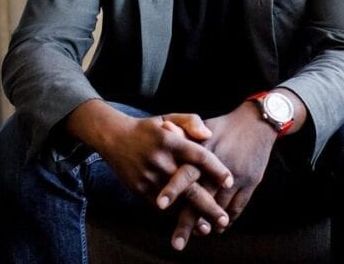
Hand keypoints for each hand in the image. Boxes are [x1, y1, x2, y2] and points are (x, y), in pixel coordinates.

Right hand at [64, 101, 232, 230]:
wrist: (114, 138)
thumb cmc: (149, 129)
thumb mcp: (169, 117)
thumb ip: (191, 122)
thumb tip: (208, 135)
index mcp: (171, 141)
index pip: (198, 156)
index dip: (216, 169)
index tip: (229, 181)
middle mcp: (160, 160)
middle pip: (189, 186)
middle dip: (207, 206)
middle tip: (223, 220)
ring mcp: (149, 177)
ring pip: (175, 201)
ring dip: (192, 216)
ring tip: (208, 227)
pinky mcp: (139, 189)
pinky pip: (161, 206)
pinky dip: (175, 214)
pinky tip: (187, 222)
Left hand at [164, 102, 278, 250]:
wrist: (257, 122)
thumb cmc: (224, 126)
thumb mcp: (203, 125)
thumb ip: (184, 130)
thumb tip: (165, 128)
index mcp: (205, 150)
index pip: (186, 172)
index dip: (173, 189)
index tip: (160, 205)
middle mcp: (220, 165)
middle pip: (202, 198)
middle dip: (188, 222)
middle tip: (177, 242)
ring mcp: (238, 175)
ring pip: (220, 206)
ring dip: (208, 223)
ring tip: (196, 235)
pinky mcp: (251, 182)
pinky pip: (238, 206)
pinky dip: (228, 218)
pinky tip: (217, 227)